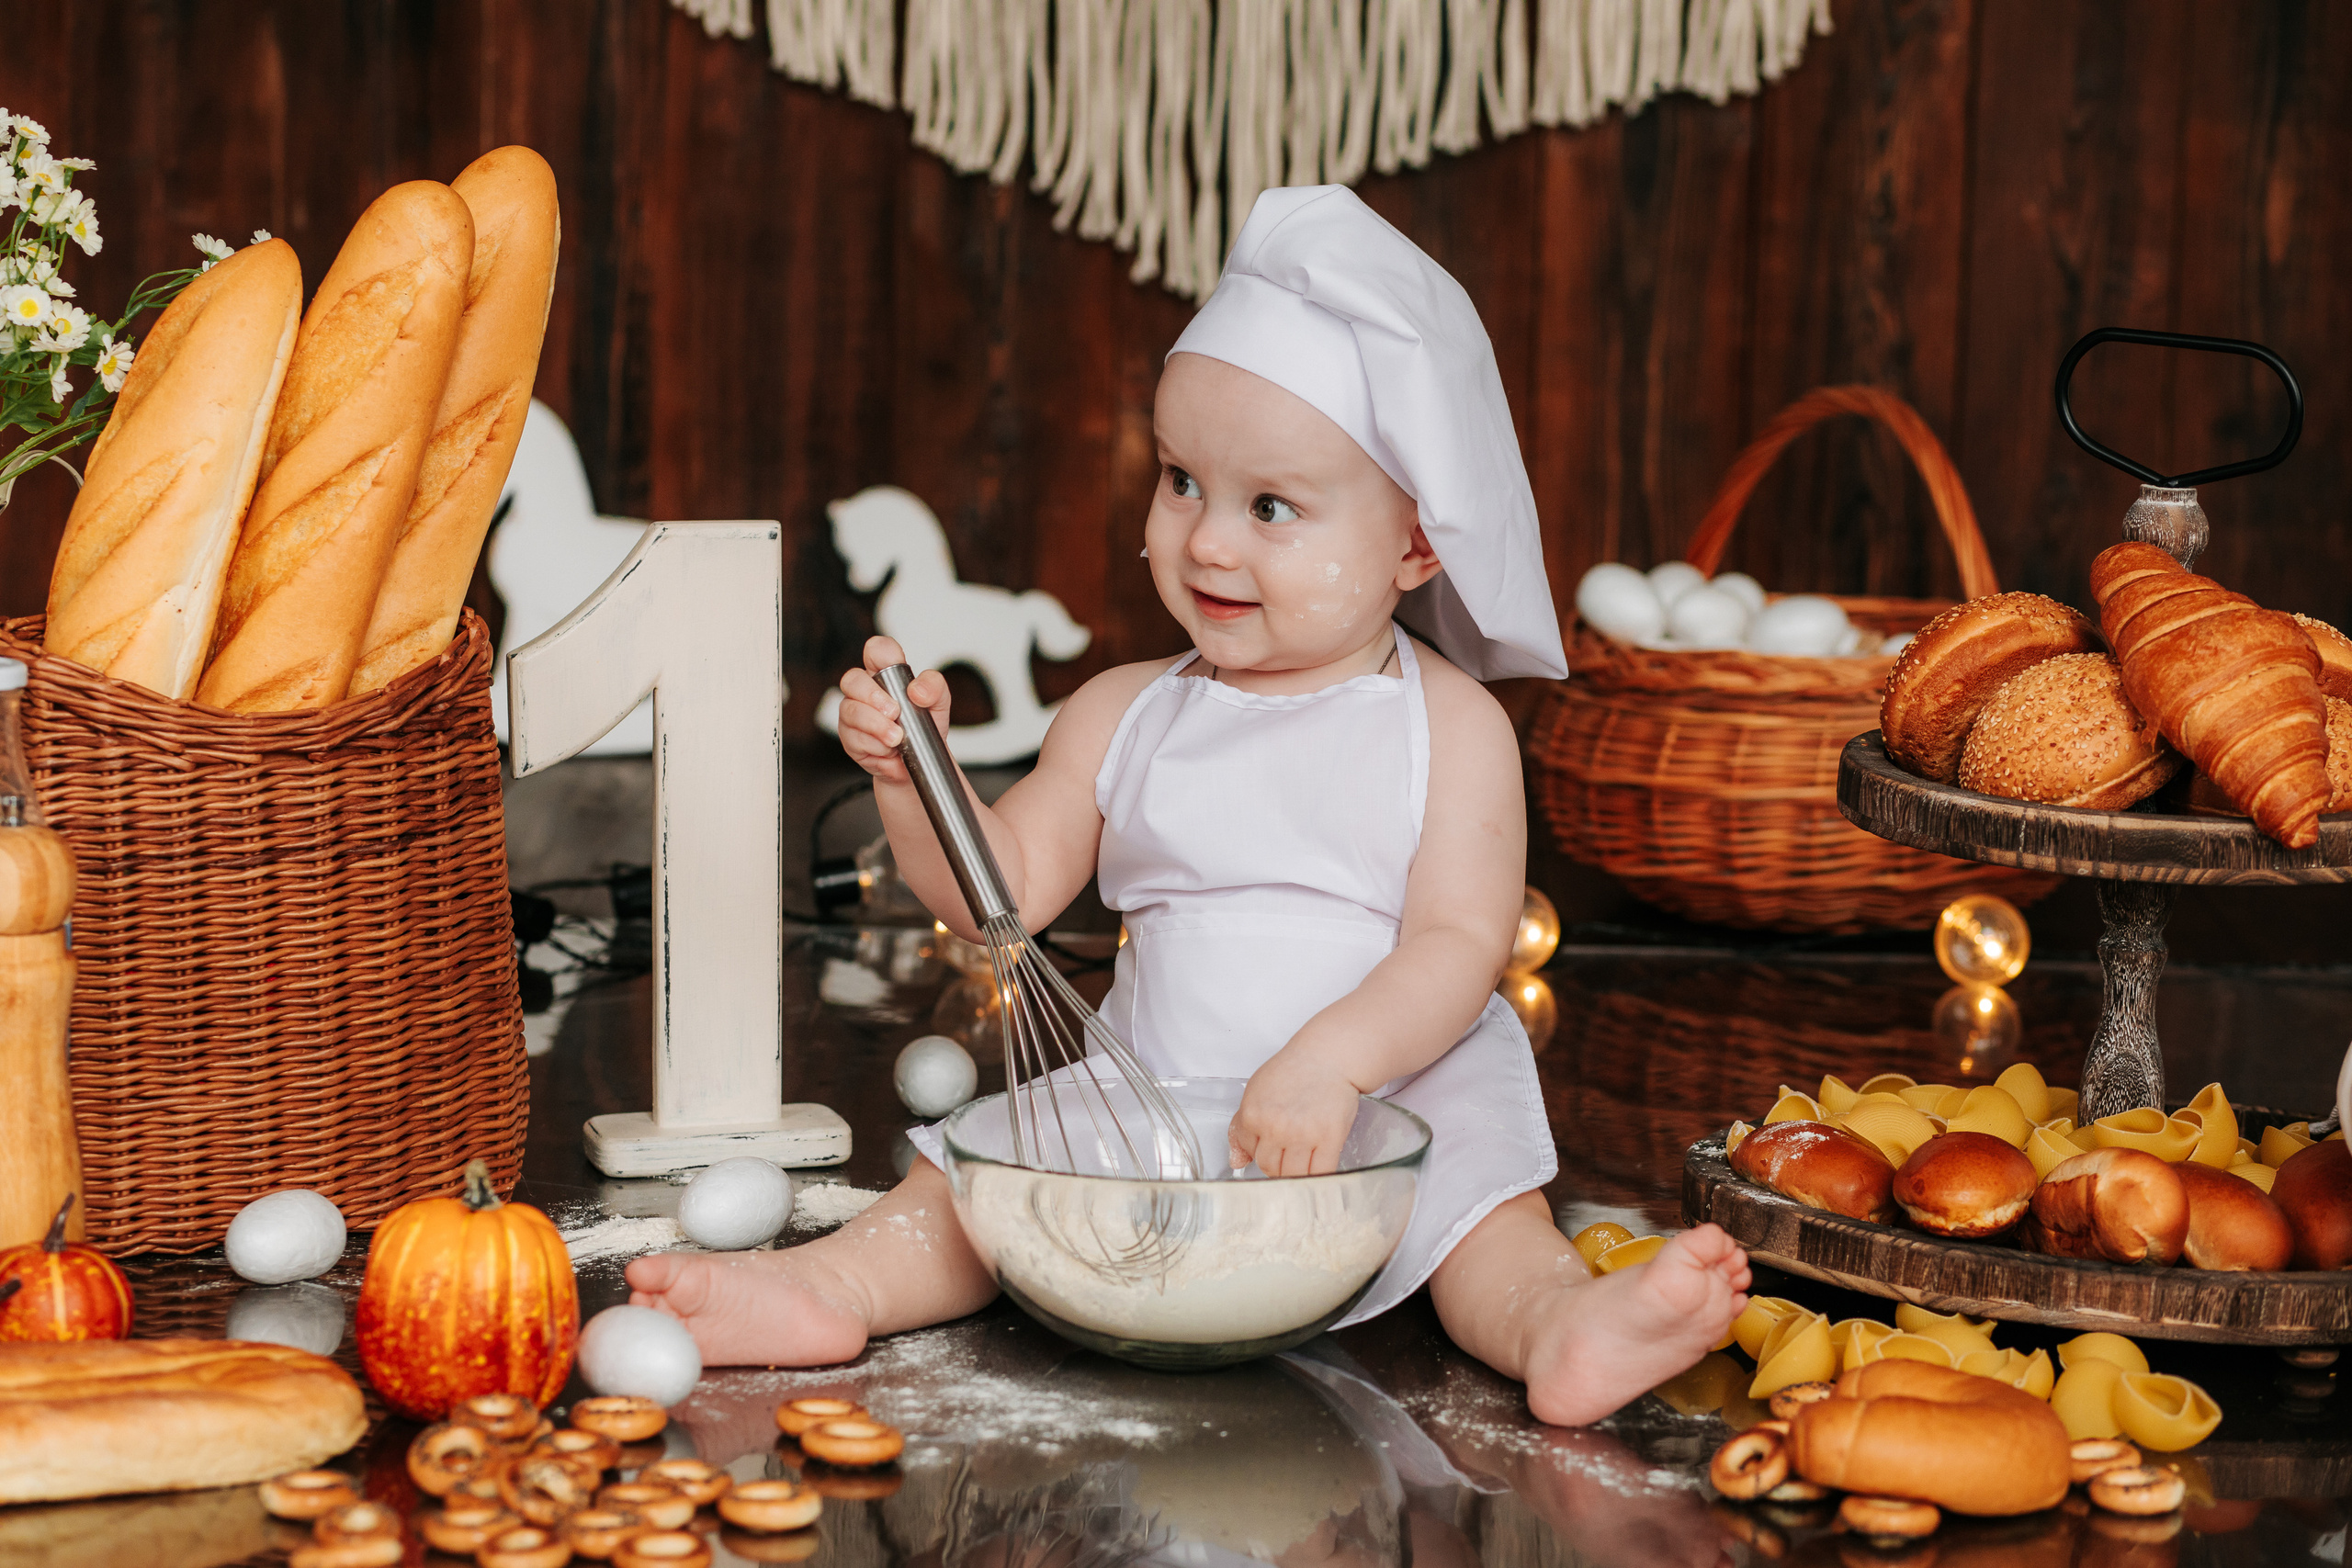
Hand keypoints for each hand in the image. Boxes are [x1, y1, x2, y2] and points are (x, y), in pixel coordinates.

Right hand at [837, 636, 951, 784]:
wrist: (921, 761)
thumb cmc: (925, 727)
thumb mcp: (939, 704)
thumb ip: (934, 687)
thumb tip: (916, 690)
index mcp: (887, 674)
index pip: (876, 650)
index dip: (881, 653)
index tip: (894, 664)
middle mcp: (865, 690)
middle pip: (852, 679)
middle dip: (873, 696)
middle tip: (895, 712)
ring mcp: (854, 713)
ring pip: (850, 710)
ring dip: (876, 725)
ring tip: (896, 737)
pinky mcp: (850, 738)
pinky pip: (854, 738)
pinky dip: (874, 745)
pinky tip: (887, 749)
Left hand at [1229, 1048, 1360, 1176]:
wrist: (1328, 1057)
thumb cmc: (1294, 1071)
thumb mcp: (1256, 1092)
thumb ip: (1241, 1128)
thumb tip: (1237, 1161)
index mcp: (1253, 1115)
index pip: (1250, 1152)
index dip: (1261, 1150)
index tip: (1272, 1145)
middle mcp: (1275, 1127)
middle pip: (1269, 1168)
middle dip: (1278, 1163)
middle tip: (1289, 1150)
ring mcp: (1303, 1135)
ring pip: (1292, 1175)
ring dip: (1297, 1172)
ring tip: (1304, 1156)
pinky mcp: (1330, 1139)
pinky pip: (1320, 1173)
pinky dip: (1319, 1176)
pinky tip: (1319, 1164)